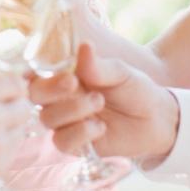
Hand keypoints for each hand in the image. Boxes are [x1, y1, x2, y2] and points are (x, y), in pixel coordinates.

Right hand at [30, 43, 179, 161]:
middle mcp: (61, 98)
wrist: (156, 119)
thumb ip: (99, 66)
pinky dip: (80, 133)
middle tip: (73, 82)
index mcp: (66, 75)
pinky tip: (100, 127)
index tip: (55, 67)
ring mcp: (66, 121)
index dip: (37, 70)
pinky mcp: (75, 144)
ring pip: (47, 119)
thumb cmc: (134, 89)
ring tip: (99, 101)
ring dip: (72, 110)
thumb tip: (84, 46)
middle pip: (34, 95)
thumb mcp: (121, 73)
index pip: (38, 71)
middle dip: (49, 89)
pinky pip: (62, 141)